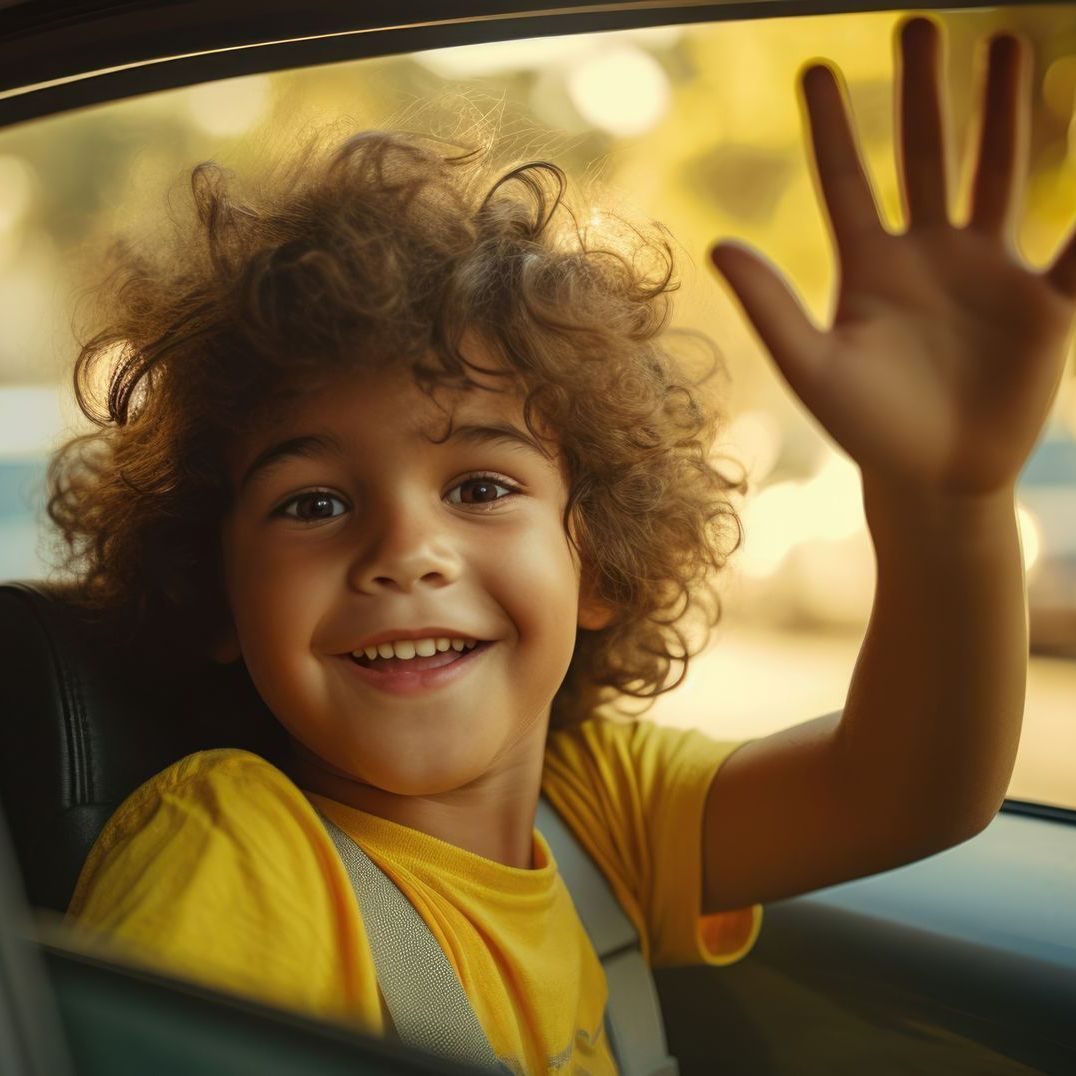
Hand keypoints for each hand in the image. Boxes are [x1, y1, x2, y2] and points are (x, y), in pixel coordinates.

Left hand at [710, 17, 1075, 496]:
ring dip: (1002, 113)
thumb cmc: (868, 430)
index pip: (844, 181)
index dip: (829, 127)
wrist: (934, 479)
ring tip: (1004, 42)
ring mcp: (986, 272)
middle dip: (923, 93)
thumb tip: (716, 244)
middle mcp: (926, 257)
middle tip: (916, 23)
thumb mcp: (813, 368)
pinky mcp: (1042, 303)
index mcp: (868, 270)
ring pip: (995, 175)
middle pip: (923, 157)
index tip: (813, 66)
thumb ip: (770, 308)